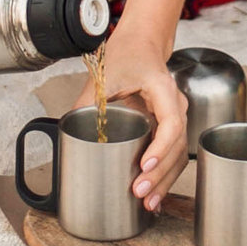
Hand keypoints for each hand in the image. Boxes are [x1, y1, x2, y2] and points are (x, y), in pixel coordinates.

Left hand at [74, 28, 187, 208]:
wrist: (141, 43)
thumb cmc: (126, 54)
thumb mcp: (104, 76)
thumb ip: (87, 103)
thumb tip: (68, 131)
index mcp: (163, 90)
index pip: (171, 122)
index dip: (160, 147)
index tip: (144, 165)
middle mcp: (175, 104)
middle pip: (177, 145)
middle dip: (160, 173)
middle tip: (140, 192)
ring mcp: (176, 115)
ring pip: (178, 154)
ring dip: (165, 180)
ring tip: (148, 202)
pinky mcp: (169, 126)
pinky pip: (173, 153)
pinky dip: (165, 174)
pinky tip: (155, 193)